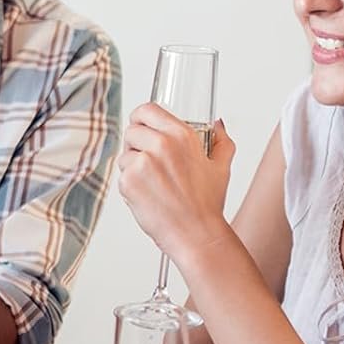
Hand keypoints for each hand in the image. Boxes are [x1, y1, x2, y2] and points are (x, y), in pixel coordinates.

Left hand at [116, 103, 234, 263]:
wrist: (196, 233)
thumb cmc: (207, 203)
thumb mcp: (221, 166)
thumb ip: (221, 140)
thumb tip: (218, 124)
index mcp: (181, 135)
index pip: (147, 110)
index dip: (141, 118)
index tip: (142, 126)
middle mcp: (160, 145)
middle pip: (131, 131)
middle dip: (137, 145)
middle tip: (151, 163)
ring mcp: (141, 163)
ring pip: (124, 155)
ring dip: (133, 166)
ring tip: (155, 183)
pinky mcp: (128, 181)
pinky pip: (121, 175)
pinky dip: (130, 185)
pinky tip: (149, 195)